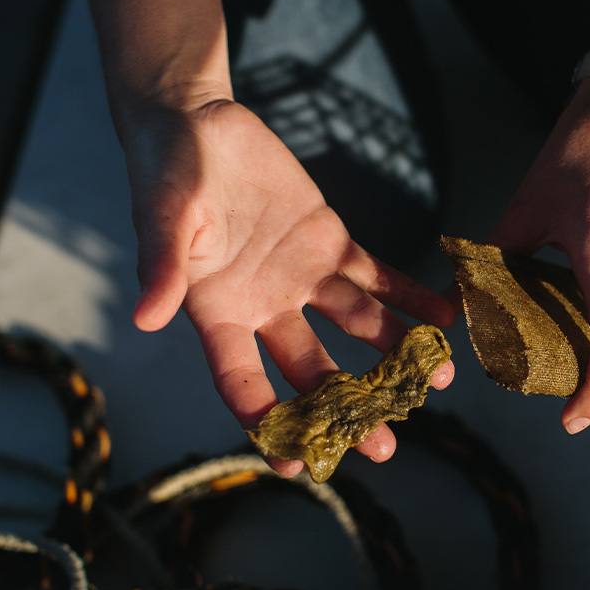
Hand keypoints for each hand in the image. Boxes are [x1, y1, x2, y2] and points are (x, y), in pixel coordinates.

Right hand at [119, 98, 455, 475]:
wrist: (199, 126)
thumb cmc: (168, 175)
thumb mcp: (163, 218)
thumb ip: (163, 267)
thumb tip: (147, 320)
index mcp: (218, 312)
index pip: (241, 379)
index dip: (266, 421)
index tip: (295, 464)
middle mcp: (266, 307)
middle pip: (311, 369)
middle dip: (346, 408)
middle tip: (381, 446)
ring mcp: (303, 277)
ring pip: (356, 326)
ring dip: (395, 354)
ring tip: (439, 380)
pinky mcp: (330, 242)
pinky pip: (377, 276)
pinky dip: (410, 296)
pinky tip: (443, 318)